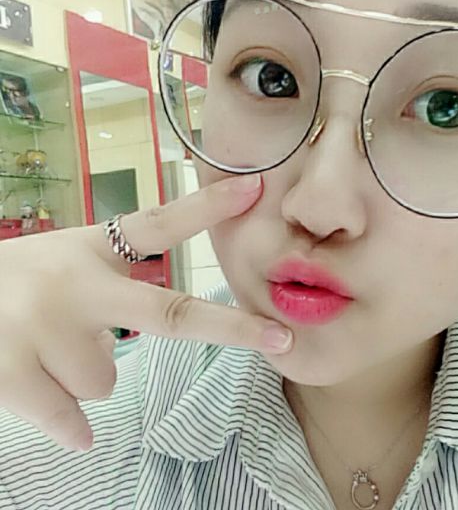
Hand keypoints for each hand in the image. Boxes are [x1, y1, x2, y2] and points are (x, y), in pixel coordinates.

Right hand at [0, 173, 292, 451]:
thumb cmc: (14, 280)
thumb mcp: (67, 257)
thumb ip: (112, 275)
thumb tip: (173, 318)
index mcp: (91, 249)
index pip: (158, 224)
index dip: (207, 207)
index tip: (254, 189)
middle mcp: (76, 285)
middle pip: (169, 312)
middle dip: (231, 328)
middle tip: (278, 340)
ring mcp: (45, 330)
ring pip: (106, 380)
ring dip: (84, 374)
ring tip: (45, 348)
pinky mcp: (12, 374)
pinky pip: (72, 415)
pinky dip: (66, 420)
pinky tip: (43, 396)